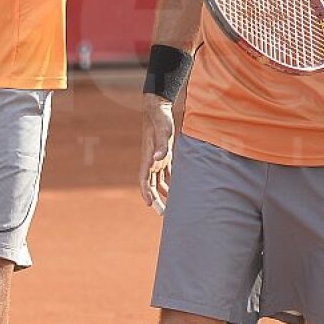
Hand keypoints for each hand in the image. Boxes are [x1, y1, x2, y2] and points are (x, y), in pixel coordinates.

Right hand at [139, 94, 175, 213]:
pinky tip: (179, 190)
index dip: (146, 192)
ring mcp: (158, 159)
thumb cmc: (159, 120)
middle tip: (163, 214)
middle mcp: (151, 161)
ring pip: (159, 181)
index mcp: (147, 158)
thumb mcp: (162, 132)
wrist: (158, 109)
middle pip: (152, 185)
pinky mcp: (165, 156)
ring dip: (164, 193)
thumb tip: (157, 160)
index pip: (144, 180)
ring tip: (172, 206)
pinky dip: (171, 182)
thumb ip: (161, 146)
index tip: (149, 204)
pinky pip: (167, 173)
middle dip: (156, 199)